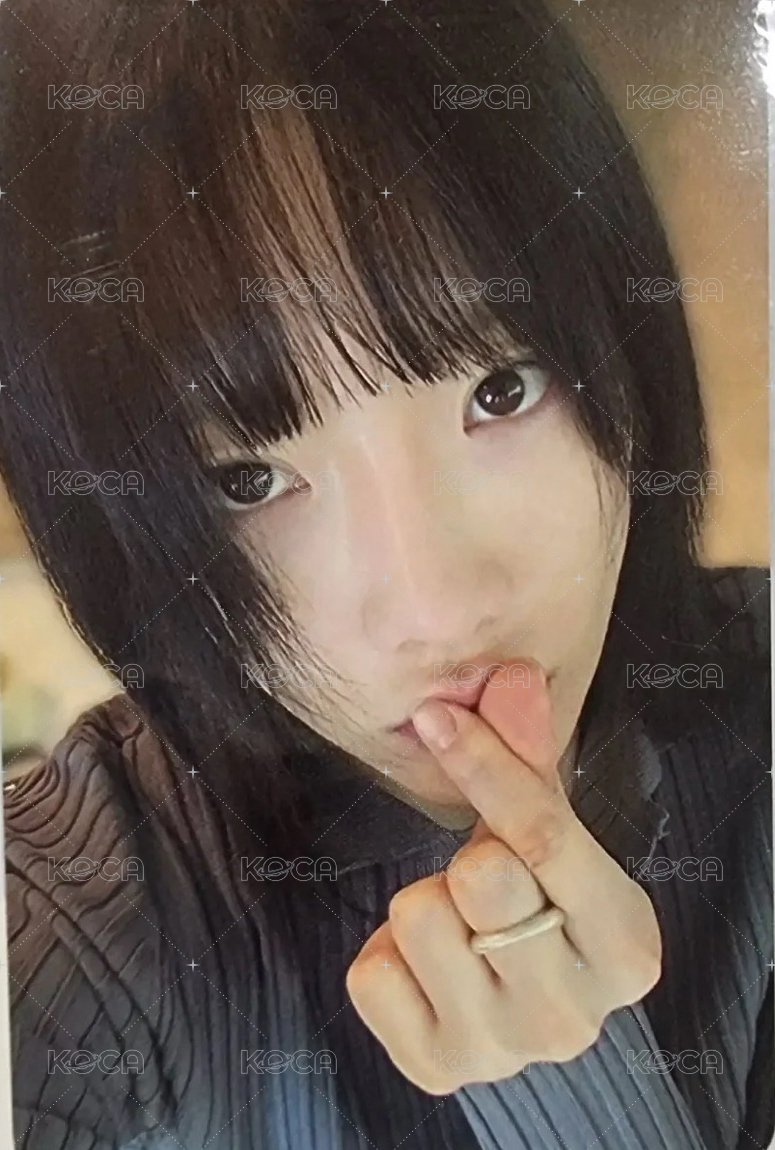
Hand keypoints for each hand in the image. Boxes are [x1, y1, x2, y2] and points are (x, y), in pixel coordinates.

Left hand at [345, 661, 662, 1094]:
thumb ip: (529, 756)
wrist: (520, 1000)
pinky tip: (424, 967)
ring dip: (425, 904)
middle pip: (481, 877)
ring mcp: (502, 1054)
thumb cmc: (542, 901)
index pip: (546, 836)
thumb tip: (510, 677)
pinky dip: (385, 957)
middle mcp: (573, 1016)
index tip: (436, 717)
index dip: (487, 764)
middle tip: (482, 878)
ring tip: (457, 925)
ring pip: (416, 916)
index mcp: (626, 947)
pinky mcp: (435, 1069)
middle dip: (467, 856)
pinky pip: (370, 975)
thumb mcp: (551, 832)